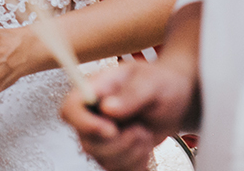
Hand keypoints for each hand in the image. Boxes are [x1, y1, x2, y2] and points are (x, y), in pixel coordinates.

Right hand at [60, 61, 195, 170]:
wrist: (173, 100)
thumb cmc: (158, 83)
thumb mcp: (150, 82)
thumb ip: (131, 94)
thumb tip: (107, 108)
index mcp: (93, 91)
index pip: (70, 110)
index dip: (84, 123)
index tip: (110, 129)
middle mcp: (92, 115)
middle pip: (87, 142)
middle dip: (120, 143)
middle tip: (140, 128)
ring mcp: (101, 137)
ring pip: (103, 160)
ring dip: (132, 152)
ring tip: (144, 132)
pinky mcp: (114, 154)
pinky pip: (117, 170)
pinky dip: (136, 163)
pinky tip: (143, 146)